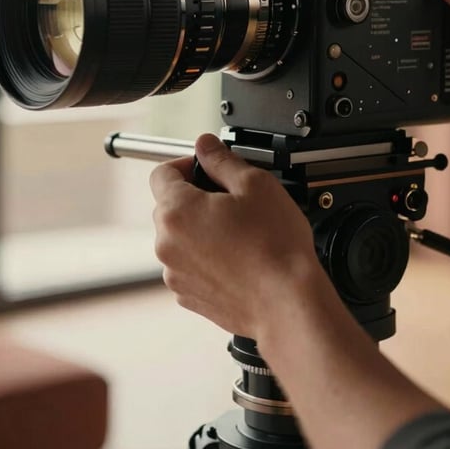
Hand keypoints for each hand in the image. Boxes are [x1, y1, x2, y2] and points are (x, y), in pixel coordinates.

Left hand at [149, 133, 320, 336]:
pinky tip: (238, 256)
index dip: (187, 164)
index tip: (209, 168)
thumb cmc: (275, 248)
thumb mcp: (255, 184)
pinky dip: (207, 256)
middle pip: (169, 205)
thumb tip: (206, 145)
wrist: (287, 304)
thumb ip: (222, 159)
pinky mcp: (189, 295)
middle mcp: (167, 244)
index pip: (161, 172)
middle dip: (196, 196)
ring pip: (181, 236)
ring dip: (201, 228)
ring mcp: (176, 273)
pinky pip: (190, 264)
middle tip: (233, 199)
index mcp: (176, 212)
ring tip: (240, 232)